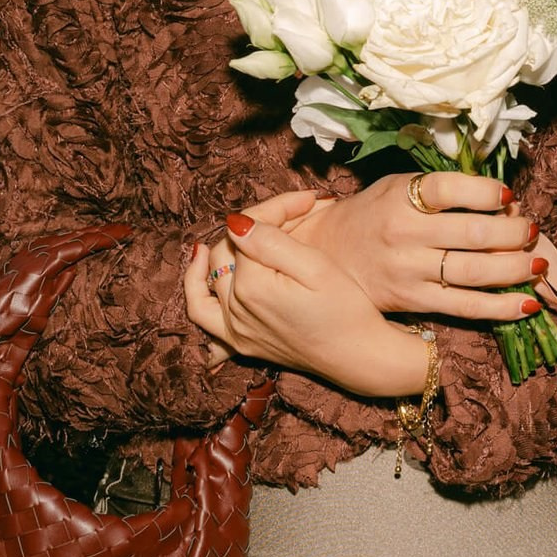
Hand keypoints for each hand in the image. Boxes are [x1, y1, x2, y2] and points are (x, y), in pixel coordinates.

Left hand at [182, 195, 428, 396]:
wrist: (357, 356)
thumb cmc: (346, 310)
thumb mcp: (316, 267)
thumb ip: (271, 242)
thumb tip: (235, 223)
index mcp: (252, 286)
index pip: (249, 231)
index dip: (277, 209)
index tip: (308, 200)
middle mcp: (235, 309)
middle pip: (228, 250)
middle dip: (255, 225)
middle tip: (292, 214)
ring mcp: (235, 329)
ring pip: (209, 279)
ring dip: (212, 256)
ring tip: (212, 242)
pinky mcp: (241, 342)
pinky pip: (203, 316)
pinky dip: (199, 292)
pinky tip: (204, 275)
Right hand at [287, 170, 545, 323]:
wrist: (327, 254)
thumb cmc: (373, 213)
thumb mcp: (399, 185)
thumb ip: (444, 188)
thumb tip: (503, 201)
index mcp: (401, 197)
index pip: (451, 189)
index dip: (488, 192)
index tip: (509, 197)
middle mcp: (405, 233)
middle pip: (473, 234)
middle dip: (514, 233)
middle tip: (532, 230)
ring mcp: (410, 271)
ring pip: (474, 273)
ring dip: (516, 269)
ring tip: (539, 264)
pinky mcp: (414, 302)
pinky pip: (465, 307)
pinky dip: (500, 308)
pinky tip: (528, 304)